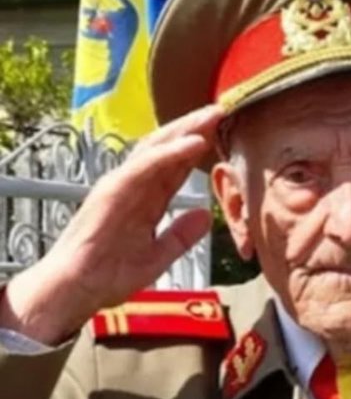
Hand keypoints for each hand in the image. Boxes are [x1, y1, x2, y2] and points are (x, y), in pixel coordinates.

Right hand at [0, 106, 221, 345]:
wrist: (78, 288)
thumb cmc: (110, 273)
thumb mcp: (159, 255)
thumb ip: (182, 235)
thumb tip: (207, 216)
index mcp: (144, 199)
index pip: (175, 165)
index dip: (197, 146)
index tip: (223, 131)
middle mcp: (132, 186)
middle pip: (167, 148)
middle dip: (194, 127)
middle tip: (222, 110)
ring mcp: (121, 185)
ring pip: (156, 148)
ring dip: (186, 129)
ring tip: (213, 115)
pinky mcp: (113, 191)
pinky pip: (145, 166)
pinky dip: (171, 152)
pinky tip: (194, 142)